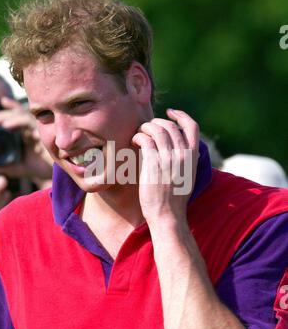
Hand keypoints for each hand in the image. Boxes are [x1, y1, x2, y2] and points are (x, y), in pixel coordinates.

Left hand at [0, 97, 52, 186]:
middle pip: (18, 114)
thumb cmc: (37, 169)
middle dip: (3, 116)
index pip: (17, 114)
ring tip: (5, 125)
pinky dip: (35, 131)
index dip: (10, 106)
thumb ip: (5, 165)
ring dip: (17, 120)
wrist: (52, 177)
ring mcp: (41, 132)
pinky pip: (42, 131)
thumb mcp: (16, 167)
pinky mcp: (49, 139)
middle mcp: (33, 128)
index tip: (1, 101)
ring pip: (28, 119)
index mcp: (25, 131)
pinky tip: (30, 135)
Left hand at [131, 109, 198, 223]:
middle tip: (146, 129)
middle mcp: (183, 155)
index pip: (192, 126)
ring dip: (145, 128)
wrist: (168, 216)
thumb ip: (184, 159)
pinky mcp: (153, 164)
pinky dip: (138, 136)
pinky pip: (145, 140)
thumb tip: (175, 144)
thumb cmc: (174, 198)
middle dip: (156, 122)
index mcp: (193, 157)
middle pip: (170, 125)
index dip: (180, 115)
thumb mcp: (187, 176)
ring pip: (156, 129)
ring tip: (139, 135)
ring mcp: (168, 159)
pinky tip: (134, 142)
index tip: (170, 112)